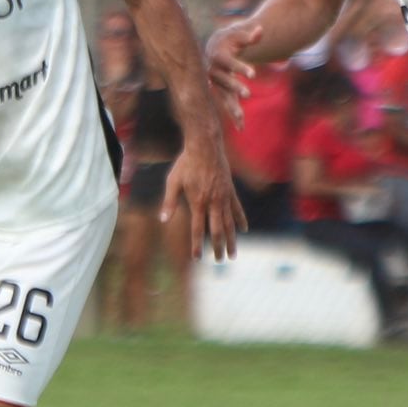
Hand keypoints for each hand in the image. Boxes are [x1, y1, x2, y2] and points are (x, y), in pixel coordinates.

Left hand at [161, 137, 246, 260]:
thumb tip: (163, 220)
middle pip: (218, 230)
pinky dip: (241, 220)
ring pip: (230, 223)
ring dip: (232, 240)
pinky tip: (244, 230)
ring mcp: (224, 197)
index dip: (197, 245)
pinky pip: (238, 208)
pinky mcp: (230, 190)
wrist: (205, 145)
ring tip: (234, 254)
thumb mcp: (173, 181)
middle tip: (220, 261)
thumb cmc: (186, 163)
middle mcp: (213, 202)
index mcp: (198, 202)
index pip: (198, 229)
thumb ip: (169, 202)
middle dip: (219, 247)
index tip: (197, 258)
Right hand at [206, 22, 261, 125]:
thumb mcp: (238, 36)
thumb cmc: (230, 41)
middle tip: (248, 94)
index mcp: (218, 56)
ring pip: (223, 97)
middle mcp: (214, 72)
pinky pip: (227, 104)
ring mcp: (216, 84)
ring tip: (241, 119)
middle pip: (224, 81)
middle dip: (235, 87)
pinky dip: (234, 114)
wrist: (215, 49)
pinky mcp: (222, 92)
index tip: (253, 73)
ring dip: (232, 107)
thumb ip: (250, 36)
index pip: (229, 62)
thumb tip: (260, 30)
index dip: (240, 67)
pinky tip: (241, 127)